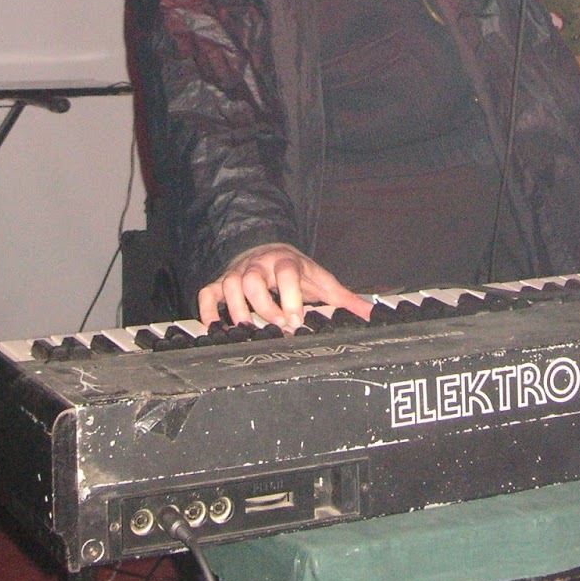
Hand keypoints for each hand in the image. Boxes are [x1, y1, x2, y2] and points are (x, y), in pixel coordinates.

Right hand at [197, 242, 372, 332]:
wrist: (267, 249)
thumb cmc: (296, 271)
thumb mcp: (321, 280)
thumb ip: (344, 299)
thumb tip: (372, 315)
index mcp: (285, 262)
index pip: (286, 273)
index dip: (291, 297)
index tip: (296, 322)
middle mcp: (259, 265)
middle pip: (254, 281)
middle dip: (265, 308)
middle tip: (277, 328)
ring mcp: (238, 273)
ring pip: (230, 286)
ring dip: (237, 310)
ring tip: (248, 331)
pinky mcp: (221, 283)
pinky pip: (207, 294)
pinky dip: (208, 312)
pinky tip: (216, 330)